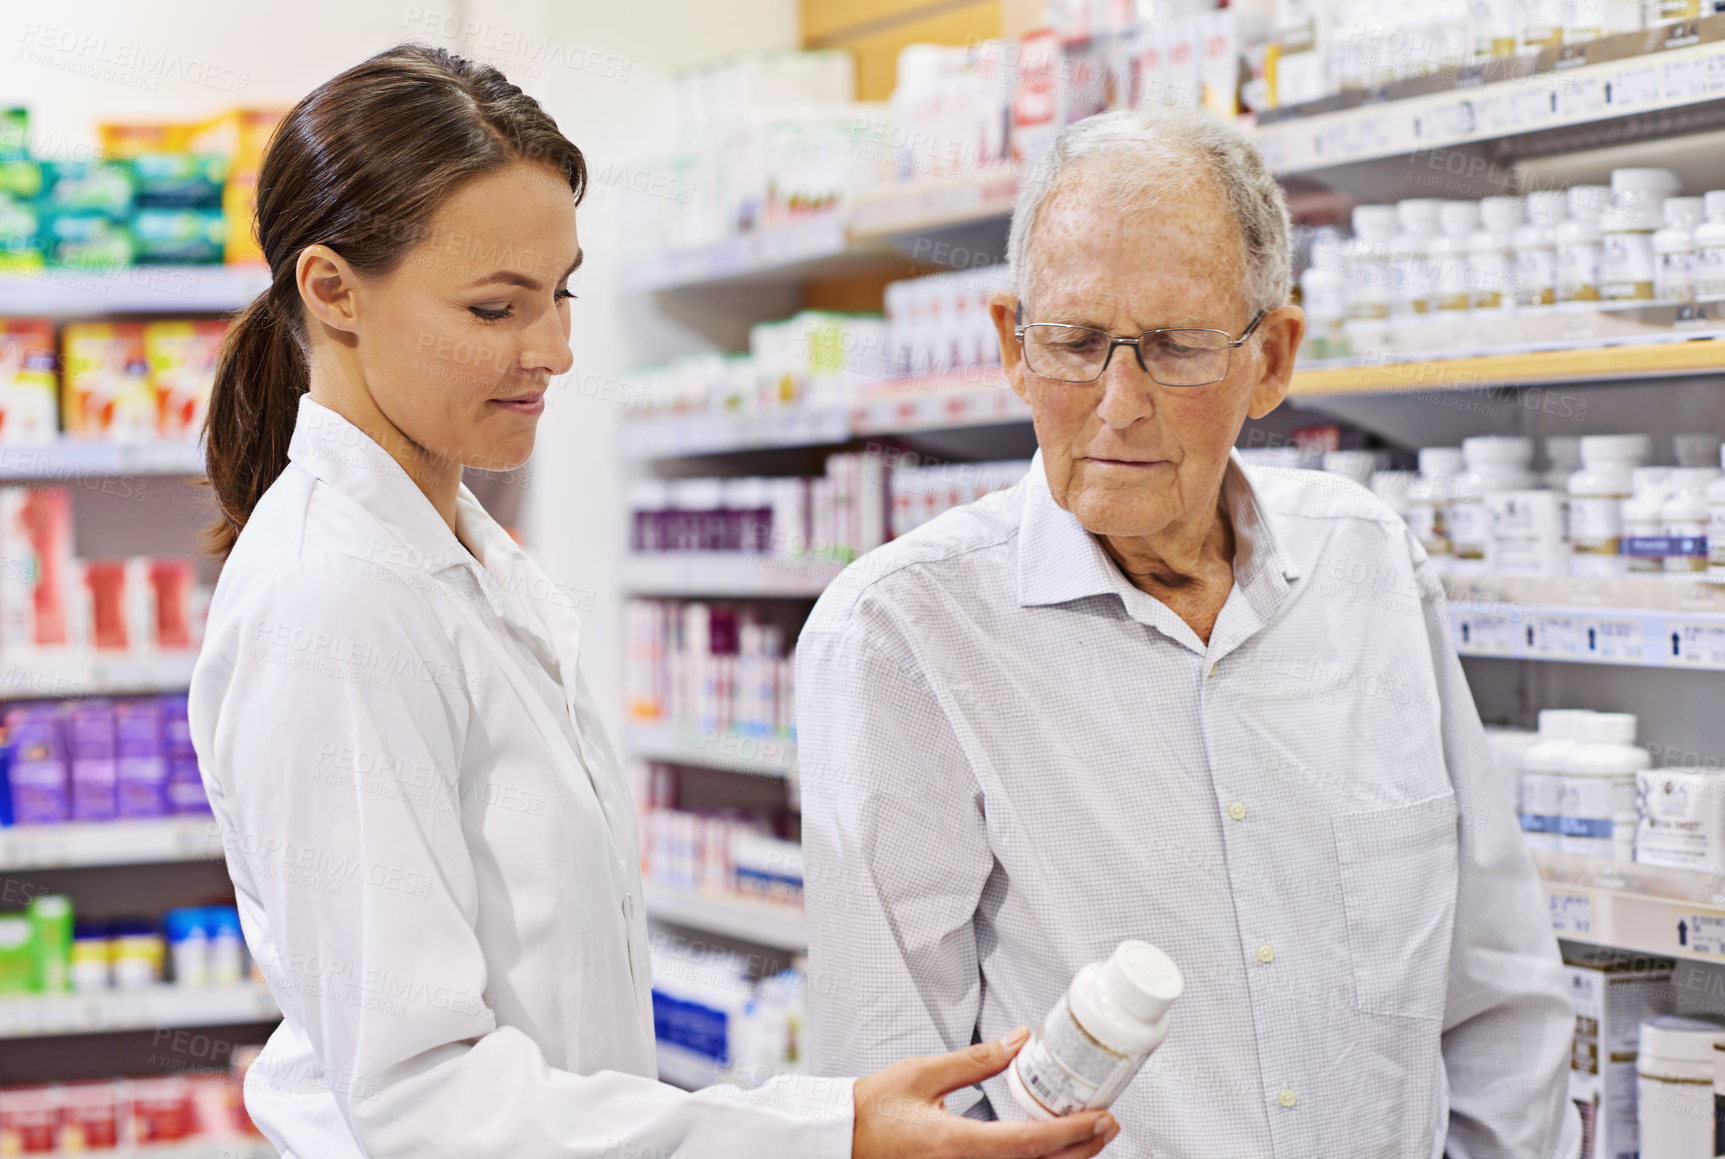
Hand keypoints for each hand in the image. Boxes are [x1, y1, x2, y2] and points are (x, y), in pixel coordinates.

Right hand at [852, 1028, 1120, 1158]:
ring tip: (1091, 1134)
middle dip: (1082, 1149)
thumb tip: (1020, 1040)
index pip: (1027, 1144)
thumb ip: (977, 1060)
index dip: (1071, 1133)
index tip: (1100, 1116)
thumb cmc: (872, 1111)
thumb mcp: (922, 1073)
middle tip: (1108, 1122)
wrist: (839, 1142)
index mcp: (953, 1144)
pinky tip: (1052, 1148)